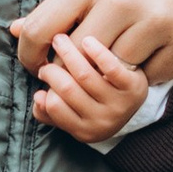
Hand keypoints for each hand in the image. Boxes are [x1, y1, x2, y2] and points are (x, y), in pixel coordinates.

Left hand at [9, 0, 172, 89]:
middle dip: (74, 69)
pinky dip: (149, 72)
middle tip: (85, 65)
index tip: (37, 65)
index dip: (30, 56)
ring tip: (128, 50)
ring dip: (115, 71)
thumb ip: (63, 5)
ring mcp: (157, 22)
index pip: (40, 28)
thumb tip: (14, 30)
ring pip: (113, 72)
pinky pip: (149, 79)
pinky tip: (158, 50)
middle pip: (76, 58)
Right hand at [30, 26, 151, 144]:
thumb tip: (38, 97)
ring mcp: (119, 105)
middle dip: (53, 68)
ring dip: (68, 53)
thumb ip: (49, 111)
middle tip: (48, 55)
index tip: (43, 69)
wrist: (134, 101)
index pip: (54, 106)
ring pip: (85, 75)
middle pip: (67, 89)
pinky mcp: (133, 88)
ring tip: (59, 40)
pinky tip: (87, 40)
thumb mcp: (73, 114)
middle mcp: (102, 122)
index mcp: (84, 131)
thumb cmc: (95, 104)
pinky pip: (110, 68)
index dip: (46, 85)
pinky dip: (96, 52)